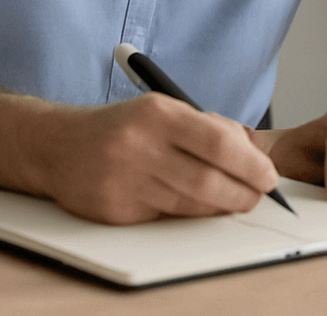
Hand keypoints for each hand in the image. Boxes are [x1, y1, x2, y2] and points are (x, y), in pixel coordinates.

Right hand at [33, 93, 279, 224]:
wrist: (58, 145)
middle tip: (256, 195)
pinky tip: (193, 204)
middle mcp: (139, 145)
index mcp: (157, 113)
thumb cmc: (123, 127)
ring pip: (190, 203)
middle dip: (243, 193)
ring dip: (219, 206)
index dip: (251, 165)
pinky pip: (165, 217)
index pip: (218, 143)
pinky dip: (186, 213)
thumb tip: (253, 157)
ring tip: (231, 200)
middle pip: (209, 180)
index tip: (268, 176)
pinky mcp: (114, 209)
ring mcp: (124, 179)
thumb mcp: (163, 110)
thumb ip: (207, 128)